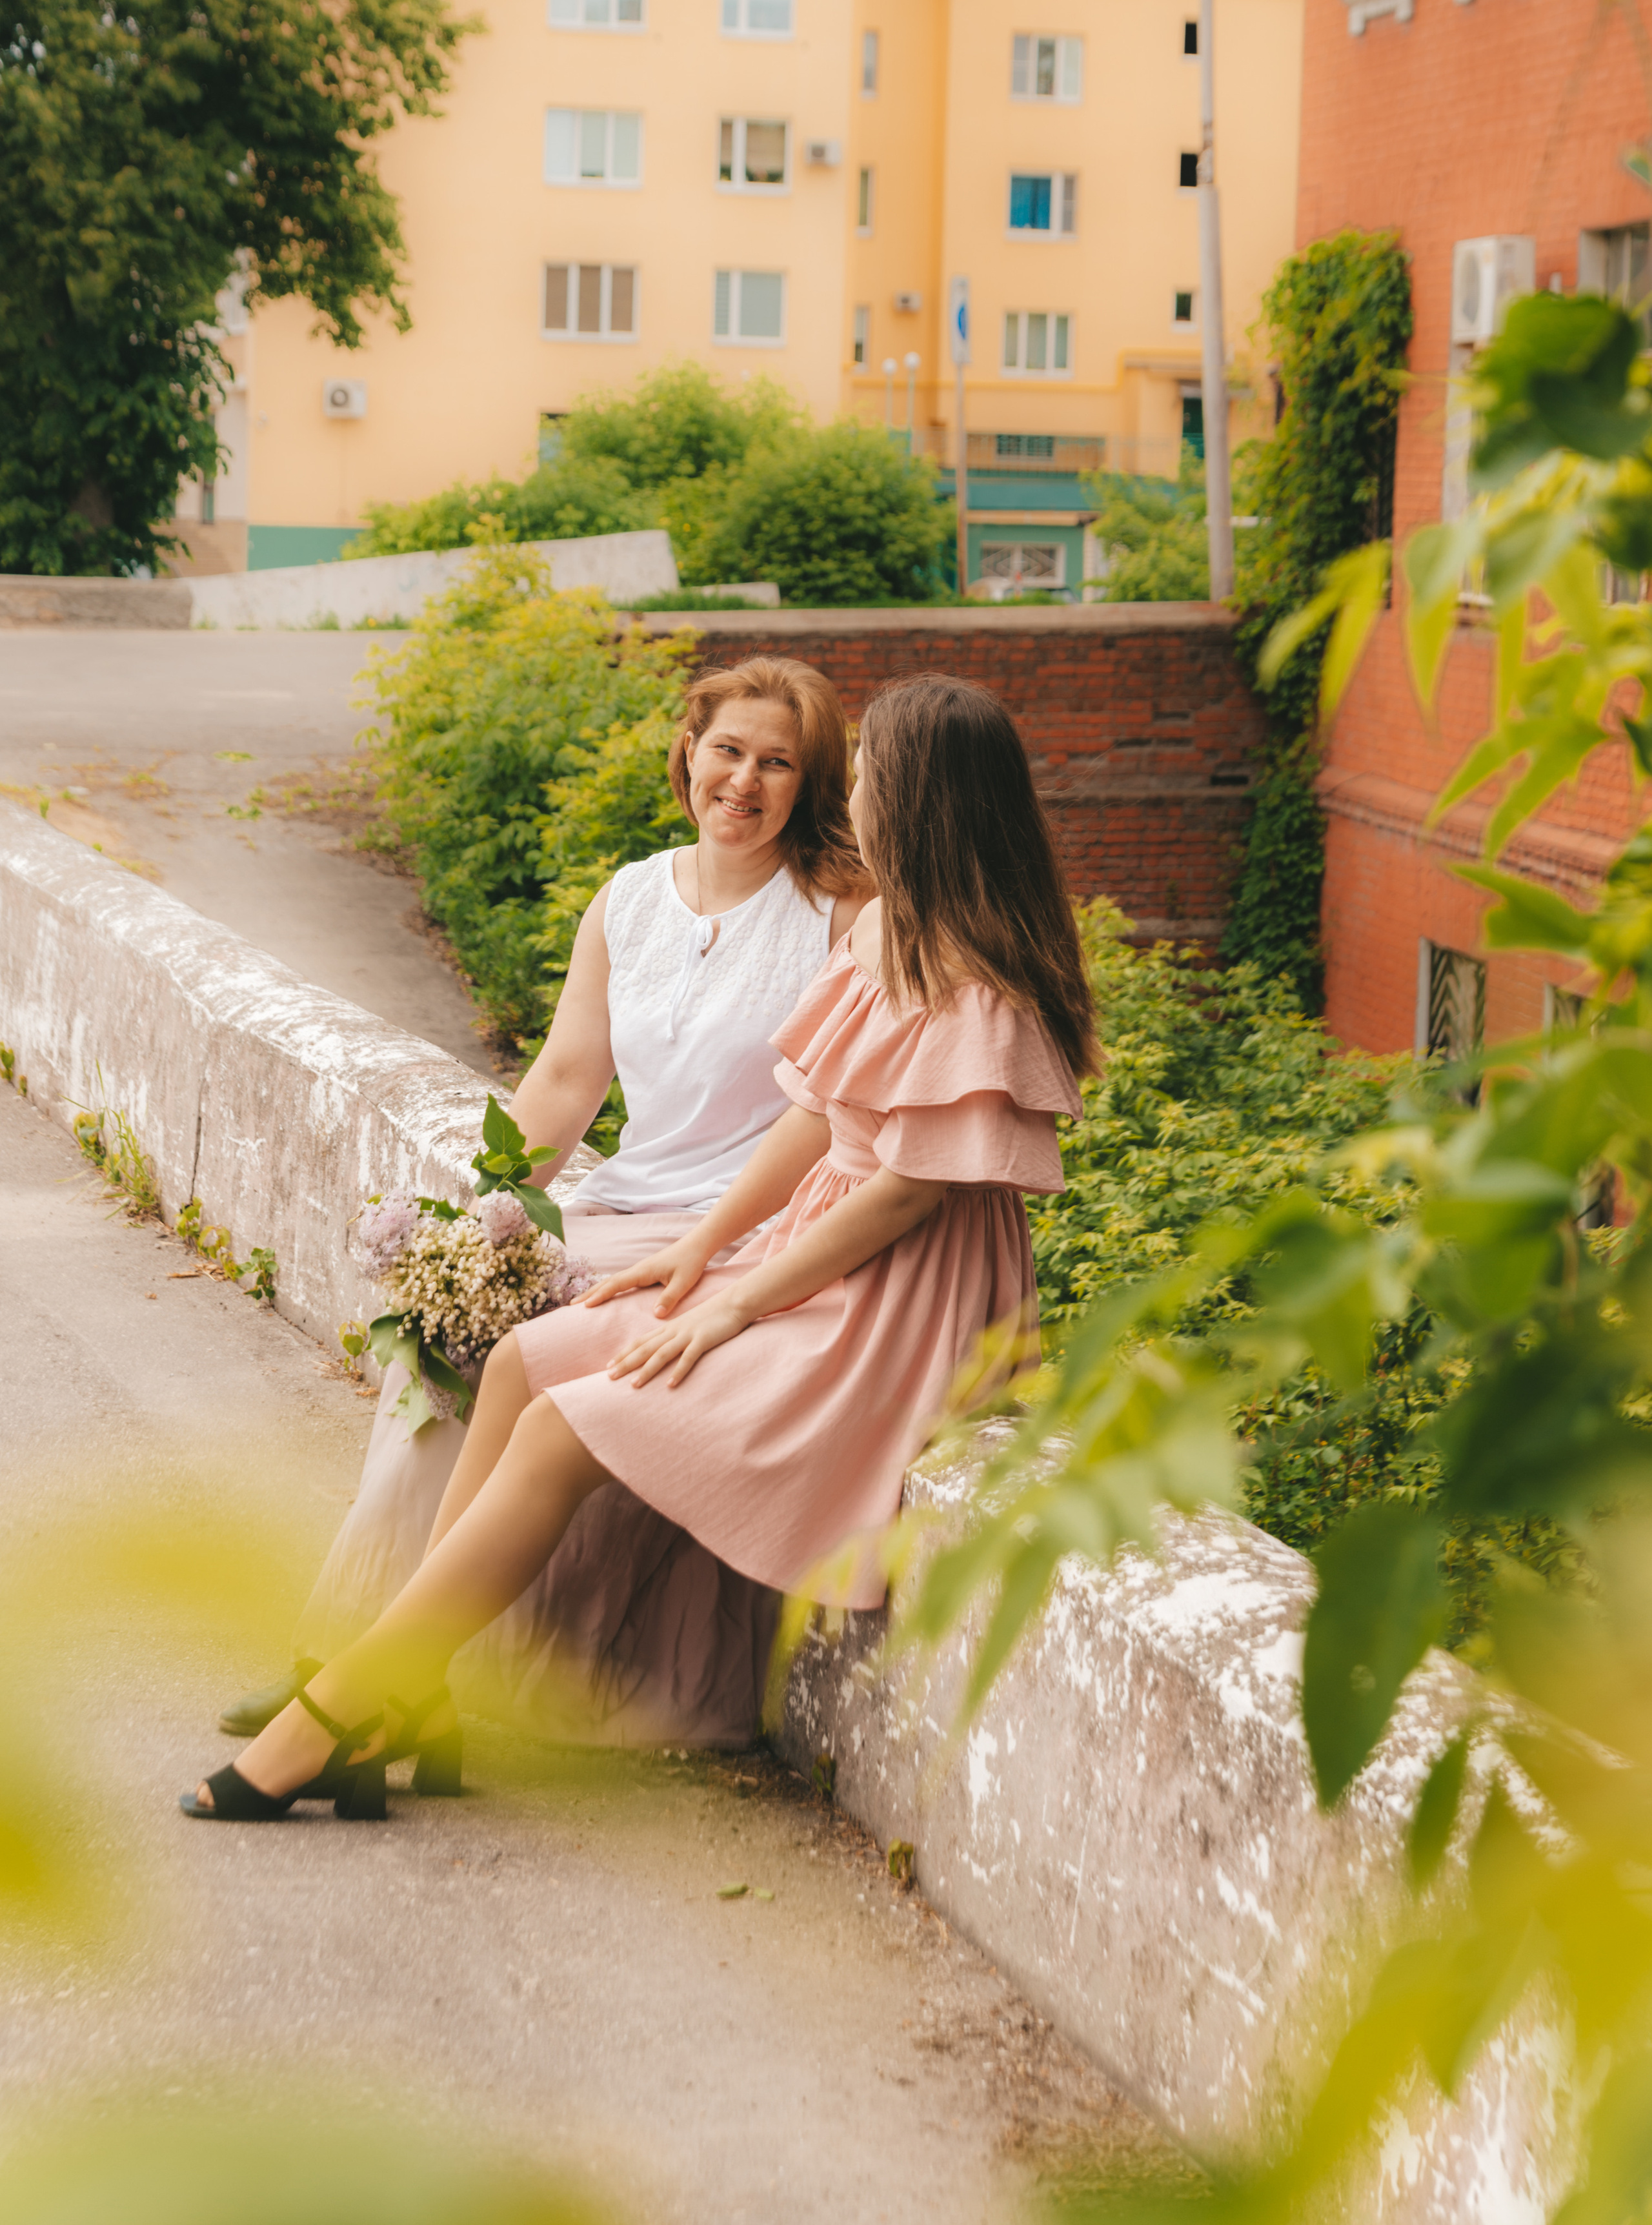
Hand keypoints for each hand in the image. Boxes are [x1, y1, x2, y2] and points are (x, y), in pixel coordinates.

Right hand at [579, 1235, 713, 1317]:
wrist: (697, 1245)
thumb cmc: (691, 1262)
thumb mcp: (683, 1282)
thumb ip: (669, 1298)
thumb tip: (656, 1316)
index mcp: (643, 1271)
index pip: (616, 1284)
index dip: (600, 1295)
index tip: (585, 1305)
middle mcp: (637, 1270)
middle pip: (608, 1282)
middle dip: (589, 1293)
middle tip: (570, 1306)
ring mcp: (640, 1270)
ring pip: (613, 1281)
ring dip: (596, 1290)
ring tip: (581, 1302)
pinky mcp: (644, 1272)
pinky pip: (621, 1282)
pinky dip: (608, 1289)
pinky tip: (605, 1295)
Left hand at [607, 1293, 752, 1388]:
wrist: (734, 1302)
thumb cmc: (713, 1315)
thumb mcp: (690, 1325)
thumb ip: (676, 1336)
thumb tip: (664, 1350)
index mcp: (669, 1327)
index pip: (641, 1341)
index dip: (624, 1353)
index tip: (609, 1365)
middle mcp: (674, 1331)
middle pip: (645, 1348)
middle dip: (626, 1363)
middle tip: (609, 1376)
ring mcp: (688, 1335)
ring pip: (662, 1354)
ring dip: (647, 1370)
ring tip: (634, 1385)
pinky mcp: (703, 1339)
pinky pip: (688, 1358)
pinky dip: (678, 1371)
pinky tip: (670, 1385)